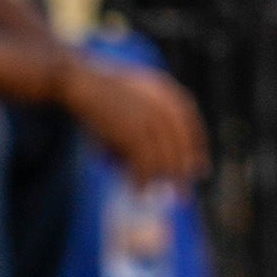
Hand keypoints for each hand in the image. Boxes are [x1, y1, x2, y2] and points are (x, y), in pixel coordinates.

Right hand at [59, 54, 206, 188]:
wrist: (78, 81)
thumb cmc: (99, 91)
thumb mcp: (132, 91)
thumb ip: (151, 108)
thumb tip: (161, 141)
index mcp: (163, 89)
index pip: (188, 120)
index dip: (196, 145)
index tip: (198, 166)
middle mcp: (161, 104)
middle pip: (179, 144)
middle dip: (181, 171)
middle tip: (182, 193)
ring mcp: (148, 118)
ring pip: (163, 158)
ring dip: (159, 180)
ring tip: (152, 194)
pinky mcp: (133, 133)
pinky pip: (144, 164)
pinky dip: (141, 181)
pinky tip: (138, 191)